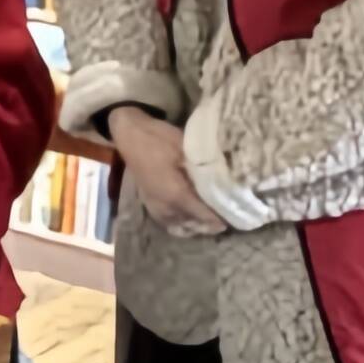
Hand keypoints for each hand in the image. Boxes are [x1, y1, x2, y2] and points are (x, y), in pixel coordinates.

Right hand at [106, 106, 220, 239]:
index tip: (233, 220)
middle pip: (192, 225)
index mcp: (175, 194)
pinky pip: (168, 224)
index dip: (218, 219)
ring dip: (196, 227)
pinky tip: (191, 219)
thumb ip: (203, 168)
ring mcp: (155, 208)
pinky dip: (182, 225)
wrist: (130, 135)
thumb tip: (225, 179)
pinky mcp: (150, 204)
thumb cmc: (159, 139)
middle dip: (209, 225)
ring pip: (180, 227)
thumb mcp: (186, 149)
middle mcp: (165, 207)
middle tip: (226, 219)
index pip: (202, 214)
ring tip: (211, 221)